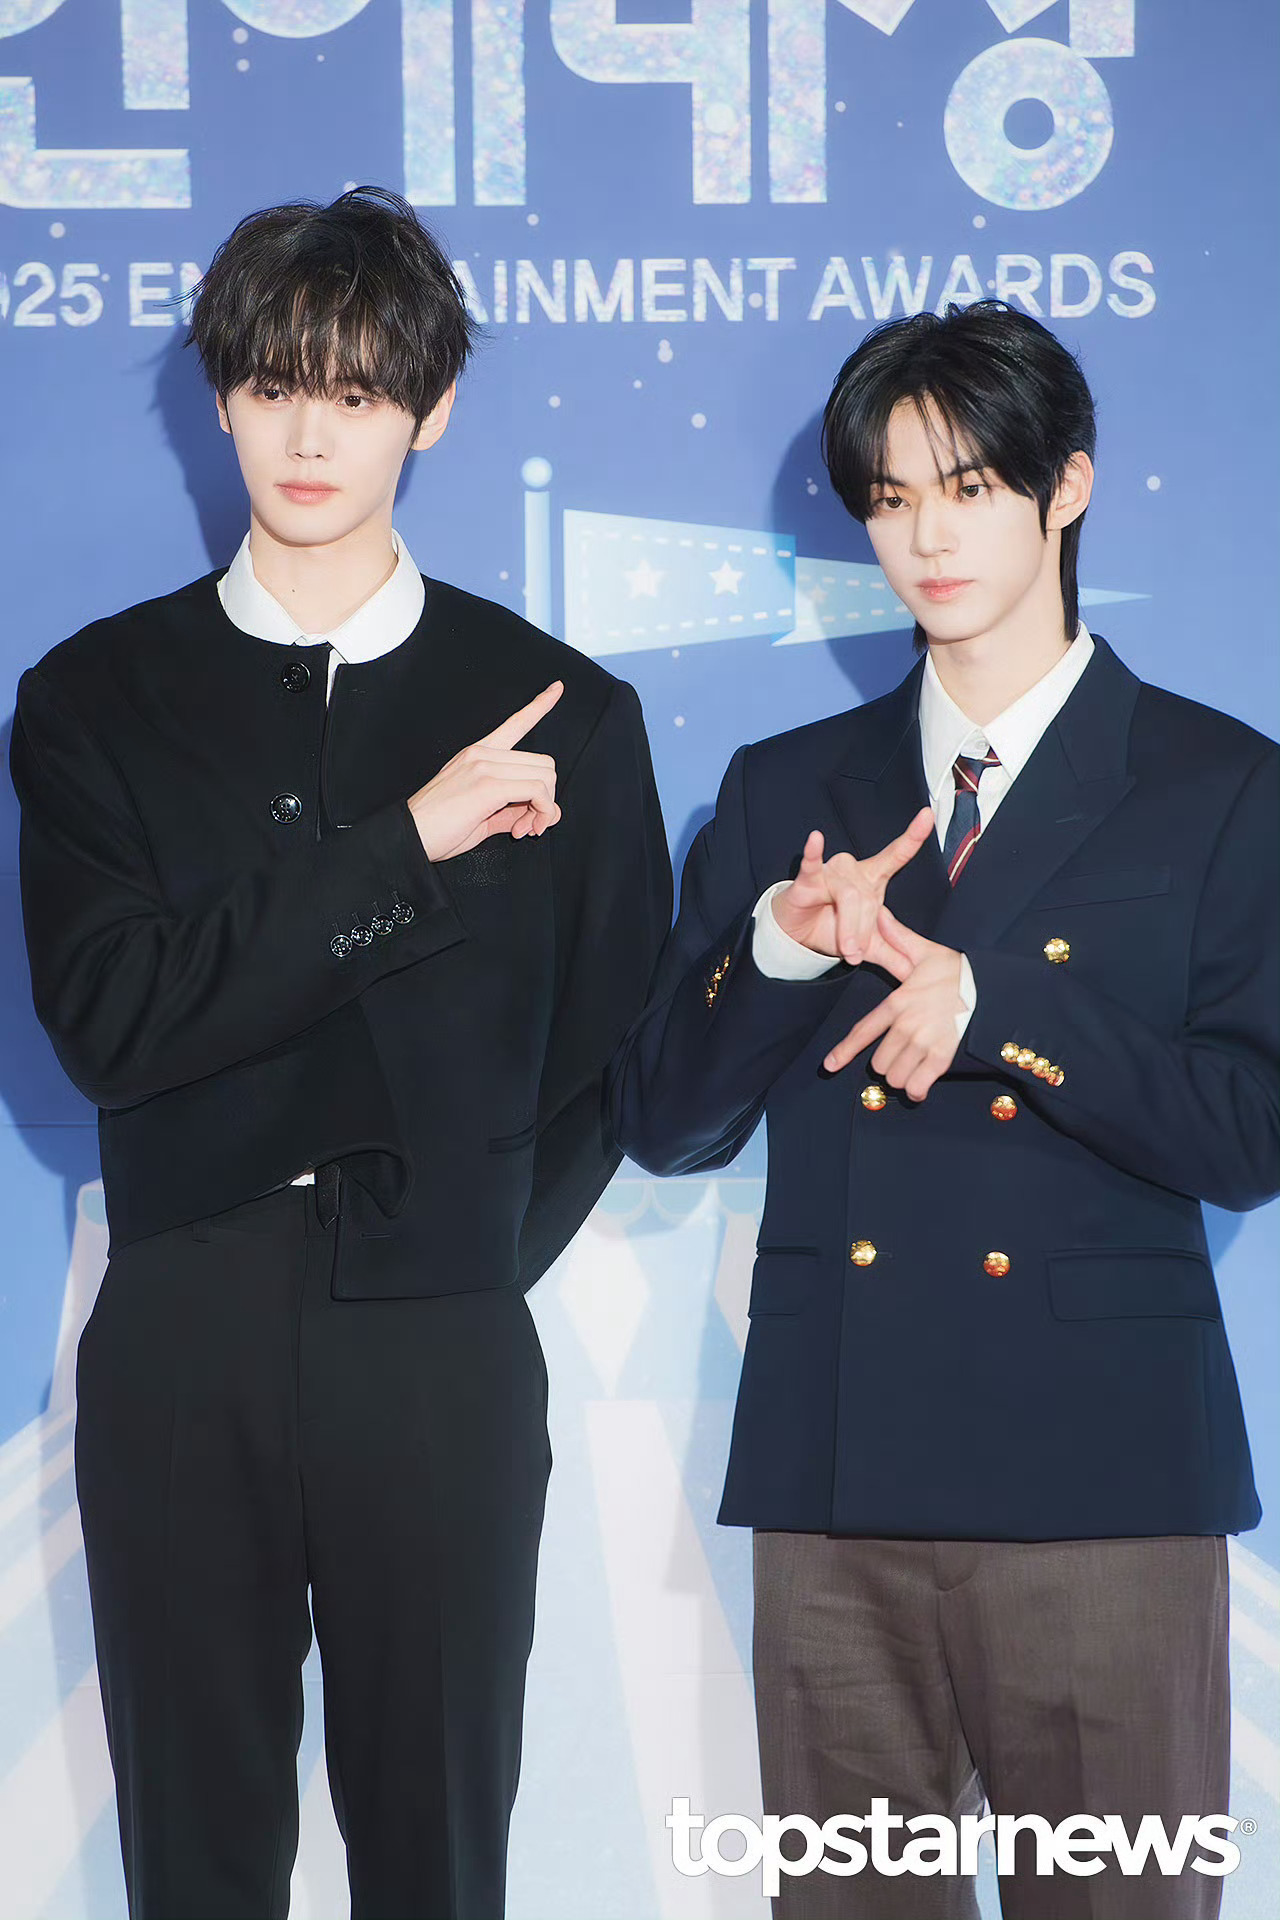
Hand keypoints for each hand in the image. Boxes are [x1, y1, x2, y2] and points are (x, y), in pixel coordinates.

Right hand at [407, 680, 563, 860]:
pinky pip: (537, 792)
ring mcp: (484, 765)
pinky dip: (541, 813)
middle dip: (546, 799)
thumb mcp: (481, 815)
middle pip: (545, 764)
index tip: (557, 688)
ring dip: (543, 809)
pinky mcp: (488, 785)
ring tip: (522, 828)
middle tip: (528, 823)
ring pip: (545, 777)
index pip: (516, 723)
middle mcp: (482, 753)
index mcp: (478, 754)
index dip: (540, 705)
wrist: (408, 837)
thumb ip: (513, 809)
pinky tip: (521, 829)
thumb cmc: (437, 828)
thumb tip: (544, 813)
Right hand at [771, 809, 934, 971]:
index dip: (913, 836)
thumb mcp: (868, 946)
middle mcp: (854, 869)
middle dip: (863, 932)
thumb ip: (893, 955)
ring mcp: (831, 871)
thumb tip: (918, 971)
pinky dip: (813, 852)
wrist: (798, 936)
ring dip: (847, 928)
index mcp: (872, 880)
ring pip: (849, 897)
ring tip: (845, 949)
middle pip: (869, 900)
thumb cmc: (833, 929)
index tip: (927, 815)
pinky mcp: (807, 878)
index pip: (897, 855)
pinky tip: (816, 839)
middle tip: (855, 953)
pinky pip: (812, 864)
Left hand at [822, 907, 965, 1100]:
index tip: (830, 1065)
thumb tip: (879, 915)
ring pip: (895, 1076)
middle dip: (885, 1062)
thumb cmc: (958, 971)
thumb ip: (898, 938)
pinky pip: (918, 1084)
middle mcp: (906, 1026)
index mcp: (897, 1003)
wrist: (992, 986)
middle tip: (899, 1055)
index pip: (863, 1031)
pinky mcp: (942, 1056)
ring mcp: (924, 1043)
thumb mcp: (926, 952)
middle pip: (879, 1061)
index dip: (844, 1051)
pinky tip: (920, 1086)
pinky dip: (916, 1089)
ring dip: (901, 1076)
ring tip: (911, 1067)